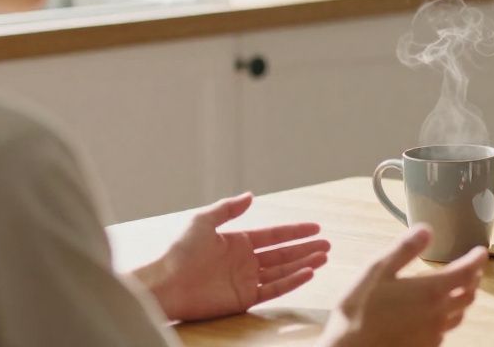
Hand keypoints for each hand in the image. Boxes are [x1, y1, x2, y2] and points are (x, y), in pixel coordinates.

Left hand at [133, 192, 329, 321]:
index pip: (274, 236)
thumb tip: (251, 195)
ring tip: (324, 258)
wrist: (165, 284)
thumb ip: (228, 208)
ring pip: (283, 271)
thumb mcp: (203, 221)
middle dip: (306, 248)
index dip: (295, 231)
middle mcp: (245, 261)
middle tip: (327, 244)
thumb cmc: (179, 252)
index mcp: (238, 242)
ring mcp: (246, 280)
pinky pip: (273, 289)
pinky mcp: (244, 299)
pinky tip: (307, 273)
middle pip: (283, 254)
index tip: (316, 227)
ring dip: (304, 264)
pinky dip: (292, 282)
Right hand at [321, 225, 486, 346]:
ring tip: (458, 288)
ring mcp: (433, 334)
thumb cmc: (359, 310)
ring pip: (460, 314)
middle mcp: (438, 314)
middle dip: (474, 278)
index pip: (467, 272)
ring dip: (463, 298)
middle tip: (471, 268)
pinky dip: (448, 316)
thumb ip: (404, 249)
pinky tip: (435, 312)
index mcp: (430, 291)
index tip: (481, 251)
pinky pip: (446, 330)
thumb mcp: (377, 271)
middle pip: (469, 294)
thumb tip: (427, 229)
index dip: (477, 259)